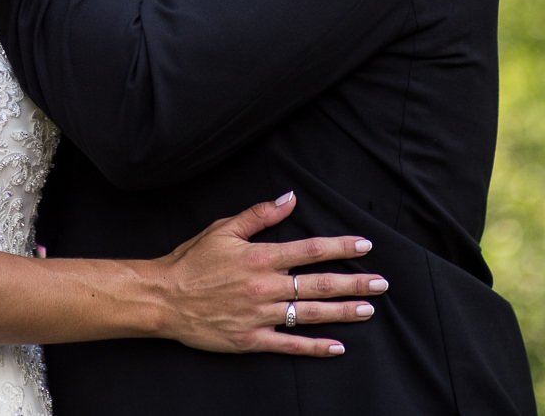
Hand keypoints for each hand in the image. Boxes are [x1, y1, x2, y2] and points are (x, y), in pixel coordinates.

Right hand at [151, 191, 383, 357]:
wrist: (163, 297)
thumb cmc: (191, 261)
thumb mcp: (223, 229)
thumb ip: (259, 215)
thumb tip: (289, 198)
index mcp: (260, 257)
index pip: (310, 250)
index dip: (340, 247)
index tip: (365, 246)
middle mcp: (265, 286)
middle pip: (319, 284)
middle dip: (354, 283)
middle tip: (381, 284)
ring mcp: (260, 315)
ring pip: (310, 314)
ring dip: (342, 312)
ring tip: (368, 310)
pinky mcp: (251, 339)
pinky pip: (289, 345)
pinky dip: (314, 346)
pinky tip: (337, 346)